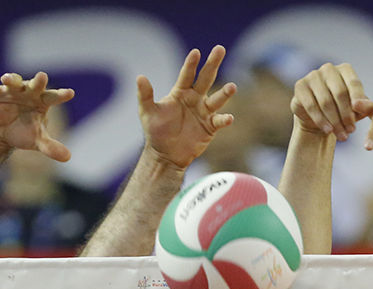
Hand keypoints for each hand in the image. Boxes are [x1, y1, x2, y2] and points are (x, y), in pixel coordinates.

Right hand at [0, 72, 74, 160]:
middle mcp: (29, 93)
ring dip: (10, 79)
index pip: (54, 98)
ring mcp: (13, 92)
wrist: (3, 132)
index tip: (70, 93)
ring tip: (6, 79)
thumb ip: (51, 147)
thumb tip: (68, 158)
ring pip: (13, 82)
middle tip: (42, 76)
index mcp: (42, 102)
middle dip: (38, 81)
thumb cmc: (24, 132)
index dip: (61, 95)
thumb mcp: (38, 141)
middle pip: (36, 86)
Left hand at [137, 45, 236, 168]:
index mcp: (180, 92)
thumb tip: (140, 77)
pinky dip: (224, 119)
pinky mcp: (210, 127)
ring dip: (224, 93)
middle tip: (220, 48)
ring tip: (232, 87)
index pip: (186, 75)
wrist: (166, 155)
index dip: (191, 64)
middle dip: (212, 64)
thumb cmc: (156, 132)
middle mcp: (195, 98)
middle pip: (206, 78)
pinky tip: (228, 118)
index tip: (196, 52)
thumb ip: (145, 95)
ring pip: (217, 99)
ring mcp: (204, 112)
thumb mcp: (147, 113)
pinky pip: (219, 121)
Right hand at [290, 63, 372, 140]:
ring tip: (342, 136)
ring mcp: (312, 76)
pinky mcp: (300, 86)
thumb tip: (362, 105)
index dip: (357, 99)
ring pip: (326, 102)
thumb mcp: (358, 109)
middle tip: (351, 131)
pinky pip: (311, 106)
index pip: (353, 83)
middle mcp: (328, 69)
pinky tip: (328, 131)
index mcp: (345, 69)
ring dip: (335, 121)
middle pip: (339, 93)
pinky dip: (321, 121)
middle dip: (346, 115)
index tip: (360, 115)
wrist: (319, 118)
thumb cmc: (342, 111)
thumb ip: (365, 106)